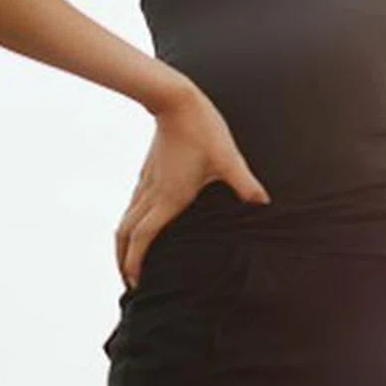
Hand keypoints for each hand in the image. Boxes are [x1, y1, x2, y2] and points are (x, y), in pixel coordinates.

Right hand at [115, 79, 268, 288]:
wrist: (176, 101)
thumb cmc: (203, 130)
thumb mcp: (228, 159)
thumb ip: (245, 185)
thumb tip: (263, 204)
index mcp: (169, 197)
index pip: (142, 238)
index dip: (135, 263)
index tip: (136, 282)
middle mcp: (152, 194)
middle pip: (125, 236)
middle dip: (123, 262)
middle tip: (129, 283)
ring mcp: (146, 184)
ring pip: (125, 222)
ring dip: (123, 245)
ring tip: (128, 262)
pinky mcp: (146, 174)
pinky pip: (132, 207)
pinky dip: (129, 226)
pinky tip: (139, 228)